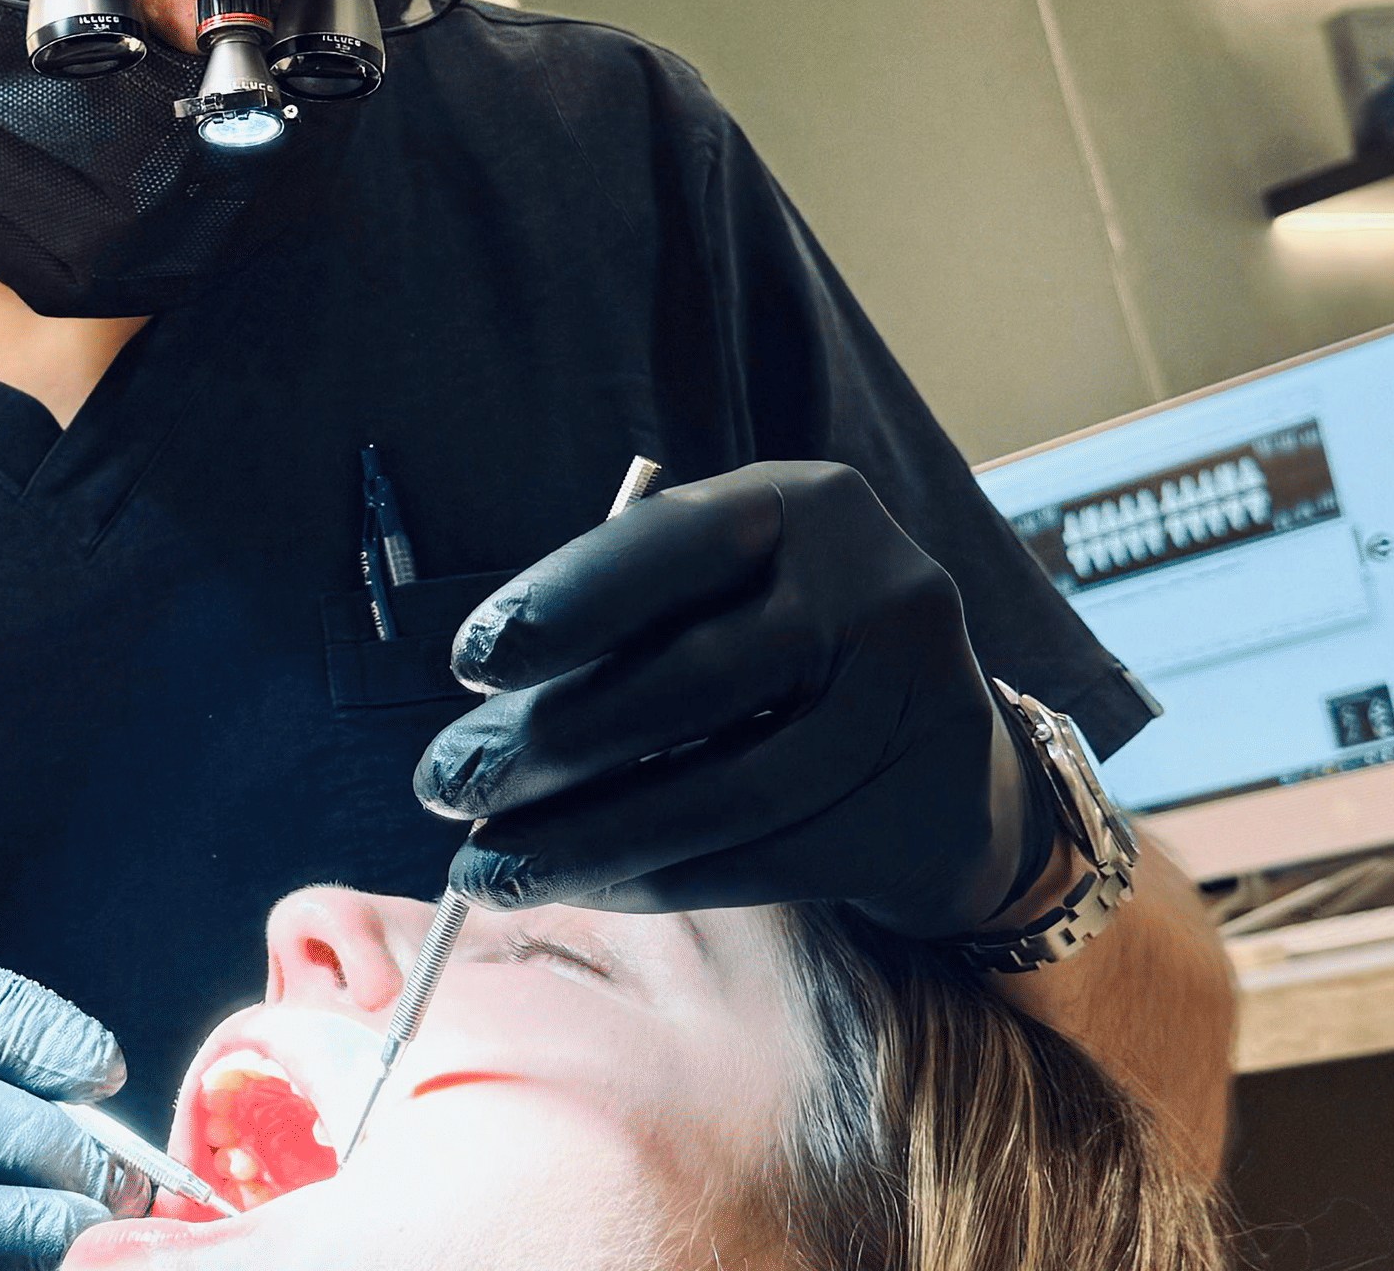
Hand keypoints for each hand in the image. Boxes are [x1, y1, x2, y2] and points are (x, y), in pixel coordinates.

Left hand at [415, 461, 1052, 936]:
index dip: (565, 603)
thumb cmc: (784, 665)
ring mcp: (909, 706)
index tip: (469, 662)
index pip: (673, 545)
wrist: (948, 768)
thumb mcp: (726, 597)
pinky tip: (576, 887)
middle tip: (444, 784)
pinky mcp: (913, 816)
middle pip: (690, 680)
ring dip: (581, 838)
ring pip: (719, 791)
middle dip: (546, 742)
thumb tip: (481, 725)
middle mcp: (875, 589)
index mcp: (808, 506)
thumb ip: (629, 629)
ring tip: (481, 866)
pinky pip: (756, 861)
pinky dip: (649, 881)